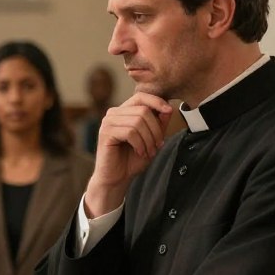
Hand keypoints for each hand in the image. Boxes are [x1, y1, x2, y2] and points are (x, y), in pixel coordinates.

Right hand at [84, 92, 172, 216]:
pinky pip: (130, 132)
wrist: (117, 178)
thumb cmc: (132, 159)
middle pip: (143, 110)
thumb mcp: (151, 139)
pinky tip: (139, 152)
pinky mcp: (105, 133)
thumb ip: (159, 124)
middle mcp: (113, 114)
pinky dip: (139, 144)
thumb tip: (168, 109)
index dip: (156, 101)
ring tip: (148, 151)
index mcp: (123, 111)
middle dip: (155, 129)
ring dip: (148, 139)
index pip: (141, 96)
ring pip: (138, 121)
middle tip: (157, 145)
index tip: (169, 111)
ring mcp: (107, 122)